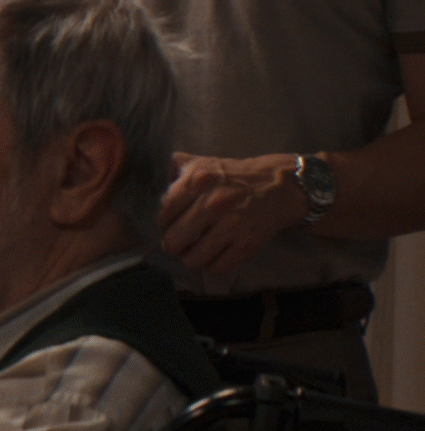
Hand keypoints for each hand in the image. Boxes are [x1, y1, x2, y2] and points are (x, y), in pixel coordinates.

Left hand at [159, 152, 306, 274]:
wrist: (279, 186)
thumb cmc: (235, 176)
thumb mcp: (203, 163)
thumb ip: (175, 167)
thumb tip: (152, 177)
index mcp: (197, 181)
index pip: (163, 213)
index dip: (163, 222)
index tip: (169, 224)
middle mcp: (212, 204)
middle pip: (173, 240)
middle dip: (172, 244)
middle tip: (178, 241)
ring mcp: (231, 226)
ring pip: (193, 258)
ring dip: (190, 257)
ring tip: (193, 250)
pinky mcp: (246, 244)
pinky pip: (216, 267)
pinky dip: (210, 265)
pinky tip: (212, 255)